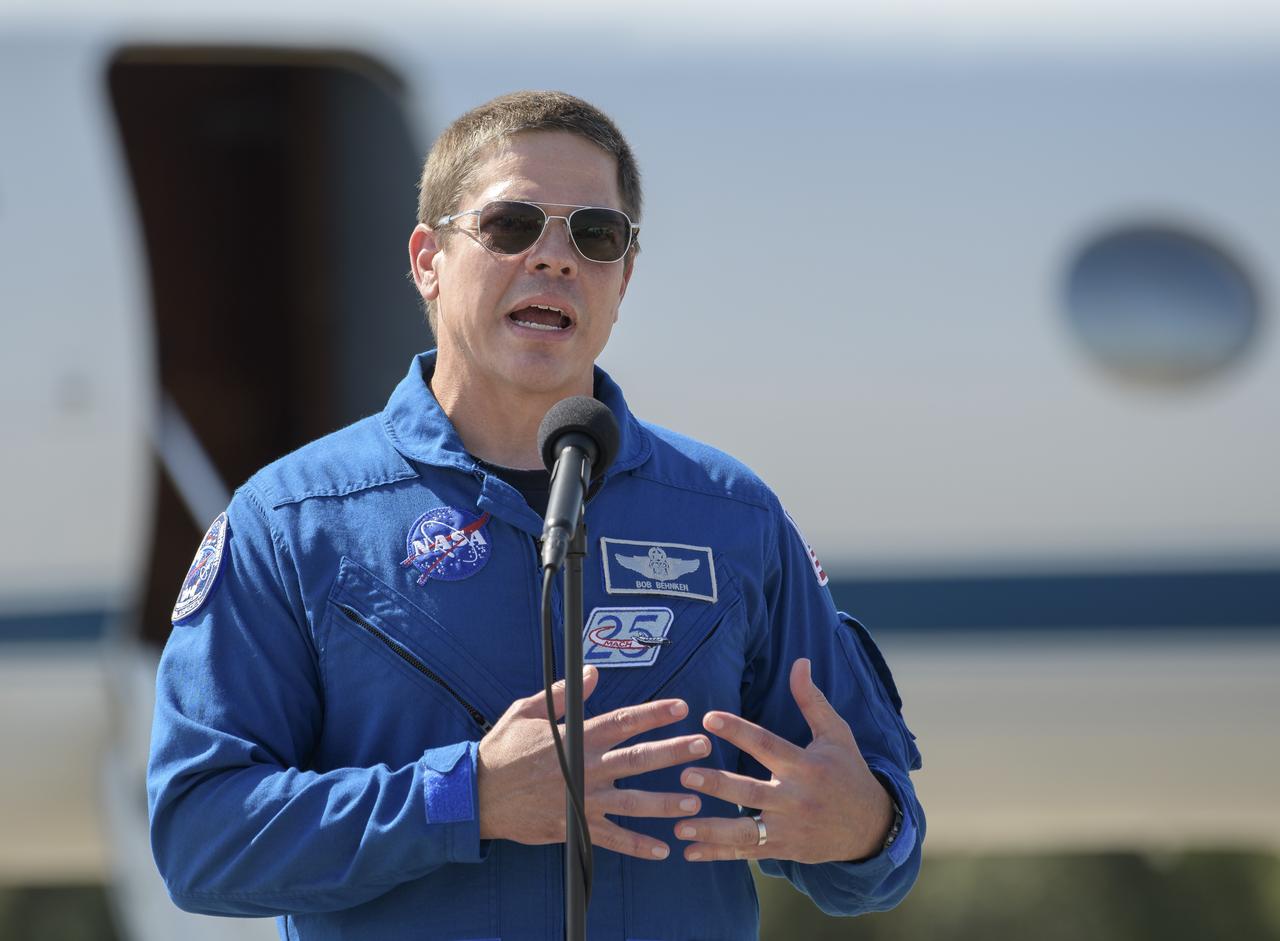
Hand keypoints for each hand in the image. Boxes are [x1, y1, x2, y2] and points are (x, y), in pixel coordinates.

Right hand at [477, 666, 708, 859]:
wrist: (478, 796)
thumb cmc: (502, 750)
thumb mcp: (526, 711)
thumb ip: (562, 694)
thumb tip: (592, 674)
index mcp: (578, 738)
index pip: (625, 721)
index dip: (655, 714)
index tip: (681, 707)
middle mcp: (587, 768)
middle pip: (639, 759)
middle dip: (674, 752)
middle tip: (703, 747)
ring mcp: (584, 800)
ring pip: (634, 802)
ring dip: (666, 802)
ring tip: (695, 801)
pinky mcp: (576, 826)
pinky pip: (612, 838)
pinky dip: (637, 845)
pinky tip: (661, 849)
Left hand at [673, 658, 892, 862]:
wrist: (872, 827)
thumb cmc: (848, 772)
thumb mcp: (836, 734)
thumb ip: (812, 700)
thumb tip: (799, 661)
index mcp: (805, 765)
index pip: (766, 744)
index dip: (737, 730)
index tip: (708, 717)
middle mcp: (795, 798)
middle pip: (749, 791)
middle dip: (717, 784)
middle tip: (684, 774)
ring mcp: (788, 827)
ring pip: (744, 830)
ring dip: (710, 829)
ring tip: (678, 824)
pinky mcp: (783, 848)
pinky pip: (746, 851)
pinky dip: (717, 853)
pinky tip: (688, 852)